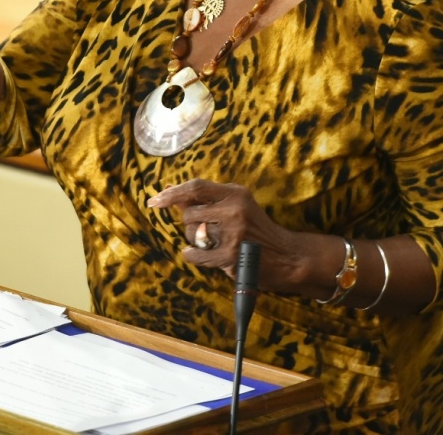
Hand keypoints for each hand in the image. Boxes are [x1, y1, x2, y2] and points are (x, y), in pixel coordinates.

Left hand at [148, 179, 312, 290]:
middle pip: (189, 213)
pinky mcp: (230, 255)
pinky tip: (198, 254)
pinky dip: (192, 255)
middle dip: (190, 224)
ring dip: (196, 241)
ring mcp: (232, 233)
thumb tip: (171, 191)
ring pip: (192, 234)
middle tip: (206, 230)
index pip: (196, 187)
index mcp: (236, 193)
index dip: (172, 193)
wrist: (287, 256)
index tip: (154, 200)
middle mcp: (234, 209)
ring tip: (215, 243)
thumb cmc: (257, 229)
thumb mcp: (239, 205)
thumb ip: (208, 199)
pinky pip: (196, 254)